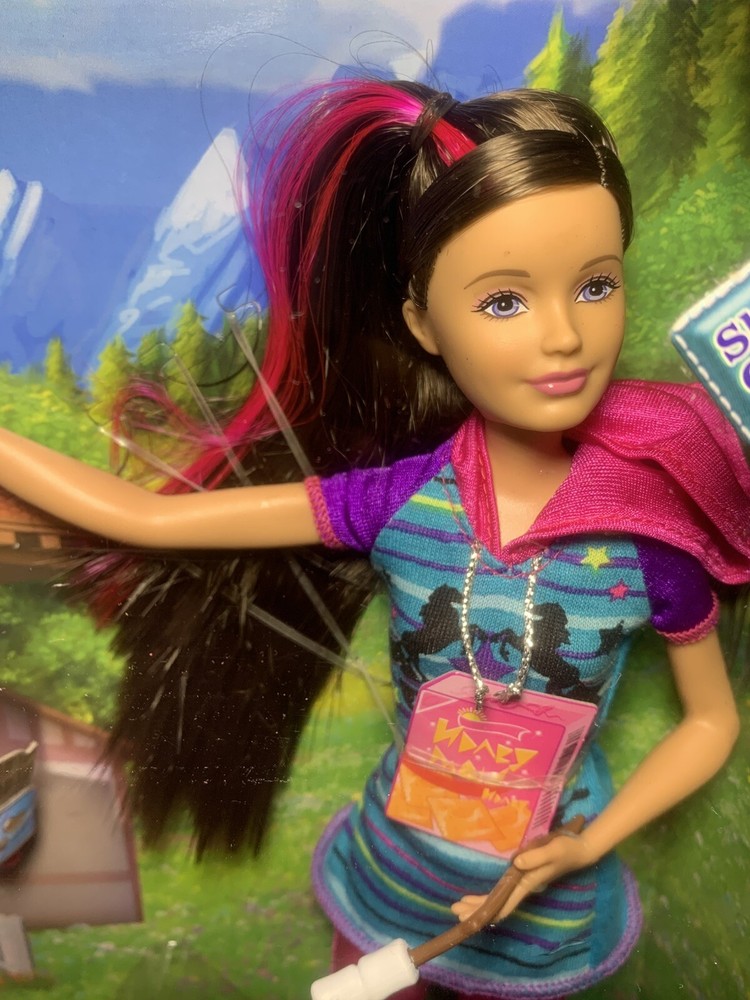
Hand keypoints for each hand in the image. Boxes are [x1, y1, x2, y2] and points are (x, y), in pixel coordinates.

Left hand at [451, 830, 595, 923]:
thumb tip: (515, 865)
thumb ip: (535, 858)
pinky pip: (502, 890)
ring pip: (497, 899)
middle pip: (496, 904)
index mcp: (527, 883)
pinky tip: (479, 898)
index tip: (468, 917)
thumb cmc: (565, 849)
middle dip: (476, 910)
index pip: (503, 903)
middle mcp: (522, 887)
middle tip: (454, 911)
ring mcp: (522, 883)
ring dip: (479, 904)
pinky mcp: (523, 876)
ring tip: (458, 907)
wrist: (577, 850)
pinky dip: (489, 895)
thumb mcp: (551, 850)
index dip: (486, 911)